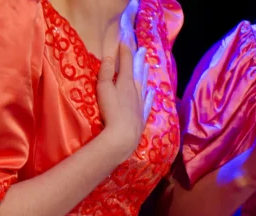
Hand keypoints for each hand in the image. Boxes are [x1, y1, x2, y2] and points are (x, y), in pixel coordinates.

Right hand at [95, 9, 153, 157]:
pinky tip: (152, 92)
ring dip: (145, 74)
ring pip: (144, 84)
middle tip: (142, 49)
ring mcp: (141, 103)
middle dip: (138, 59)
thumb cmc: (110, 111)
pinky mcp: (142, 115)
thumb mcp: (103, 89)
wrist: (123, 136)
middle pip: (137, 71)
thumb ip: (105, 72)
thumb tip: (108, 57)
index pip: (126, 62)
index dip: (125, 51)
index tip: (124, 41)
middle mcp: (136, 90)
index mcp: (126, 81)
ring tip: (147, 65)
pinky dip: (149, 95)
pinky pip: (147, 101)